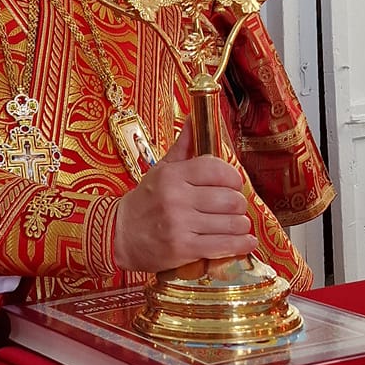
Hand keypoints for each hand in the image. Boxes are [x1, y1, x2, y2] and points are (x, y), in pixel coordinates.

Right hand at [113, 119, 256, 271]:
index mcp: (173, 175)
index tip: (234, 184)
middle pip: (229, 198)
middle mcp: (176, 198)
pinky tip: (245, 241)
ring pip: (231, 222)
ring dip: (241, 224)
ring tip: (238, 224)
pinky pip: (223, 245)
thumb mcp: (161, 170)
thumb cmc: (145, 201)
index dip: (233, 177)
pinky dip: (240, 244)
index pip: (217, 169)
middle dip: (238, 203)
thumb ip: (183, 146)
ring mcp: (180, 224)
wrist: (119, 234)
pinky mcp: (183, 249)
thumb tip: (194, 116)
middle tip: (234, 207)